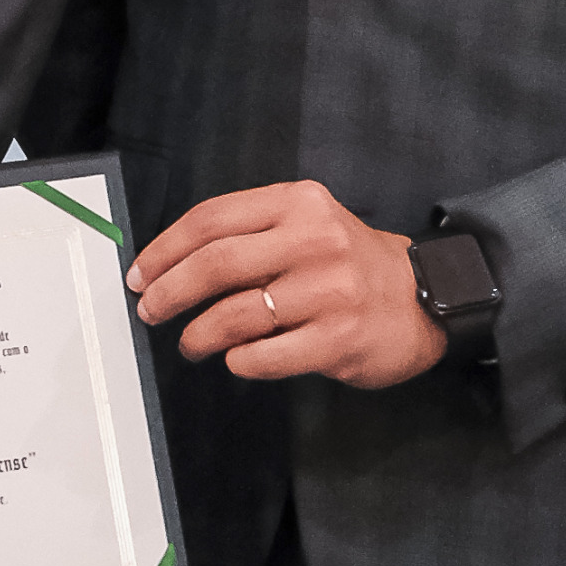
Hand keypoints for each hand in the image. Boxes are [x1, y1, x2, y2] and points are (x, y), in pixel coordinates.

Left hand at [128, 180, 443, 388]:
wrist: (425, 299)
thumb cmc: (352, 265)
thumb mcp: (308, 224)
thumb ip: (251, 234)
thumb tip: (172, 266)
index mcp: (299, 204)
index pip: (212, 220)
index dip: (164, 249)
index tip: (140, 274)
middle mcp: (314, 242)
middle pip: (215, 265)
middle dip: (169, 292)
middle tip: (150, 311)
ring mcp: (328, 292)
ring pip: (234, 315)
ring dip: (198, 335)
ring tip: (192, 343)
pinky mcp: (337, 339)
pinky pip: (263, 357)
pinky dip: (239, 361)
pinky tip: (237, 359)